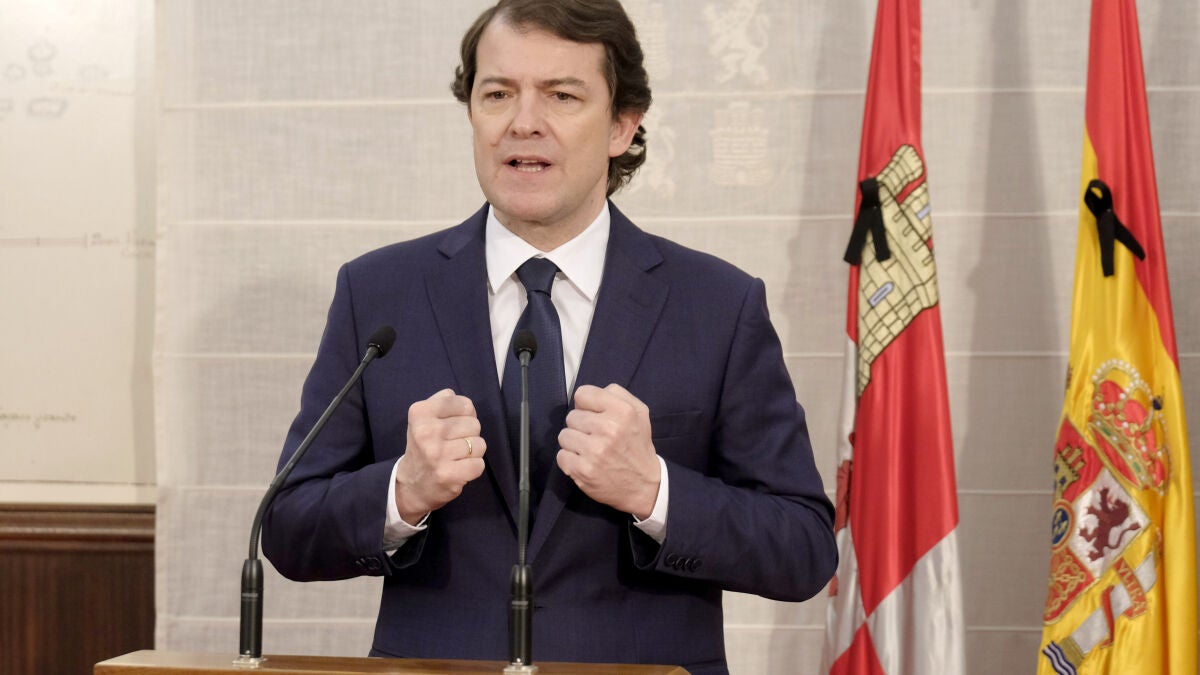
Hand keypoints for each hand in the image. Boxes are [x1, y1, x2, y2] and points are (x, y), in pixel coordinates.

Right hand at [393, 389, 485, 524]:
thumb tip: (466, 404)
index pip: (465, 404)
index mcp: (420, 412)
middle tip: (452, 444)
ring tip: (455, 457)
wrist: (411, 485)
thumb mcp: (424, 418)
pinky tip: (458, 469)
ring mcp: (437, 454)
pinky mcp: (448, 475)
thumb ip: (444, 402)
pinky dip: (473, 468)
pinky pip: (479, 464)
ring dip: (472, 452)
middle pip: (474, 424)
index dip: (465, 415)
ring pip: (479, 444)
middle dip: (469, 434)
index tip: (451, 426)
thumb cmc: (423, 446)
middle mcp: (427, 432)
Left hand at [557, 384, 660, 518]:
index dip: (586, 405)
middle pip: (571, 416)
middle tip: (596, 437)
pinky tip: (585, 462)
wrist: (644, 485)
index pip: (582, 394)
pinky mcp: (583, 470)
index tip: (594, 416)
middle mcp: (608, 429)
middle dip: (581, 426)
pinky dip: (570, 460)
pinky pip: (561, 456)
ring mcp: (594, 451)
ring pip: (564, 435)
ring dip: (574, 443)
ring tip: (589, 450)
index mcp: (622, 411)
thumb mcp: (639, 412)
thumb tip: (589, 395)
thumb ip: (616, 394)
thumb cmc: (637, 445)